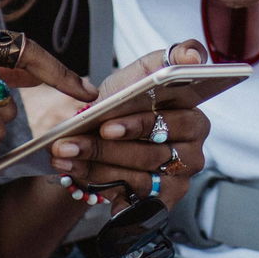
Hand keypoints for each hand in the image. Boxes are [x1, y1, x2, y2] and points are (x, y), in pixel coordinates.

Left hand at [48, 42, 210, 207]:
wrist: (107, 129)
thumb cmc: (129, 101)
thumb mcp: (145, 72)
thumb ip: (171, 58)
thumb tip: (192, 57)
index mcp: (195, 118)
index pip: (175, 121)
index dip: (139, 125)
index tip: (106, 126)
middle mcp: (193, 152)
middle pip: (149, 153)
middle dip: (104, 147)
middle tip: (70, 143)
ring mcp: (179, 179)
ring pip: (135, 175)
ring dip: (94, 164)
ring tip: (64, 154)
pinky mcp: (162, 200)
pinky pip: (129, 196)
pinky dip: (98, 182)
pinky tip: (75, 172)